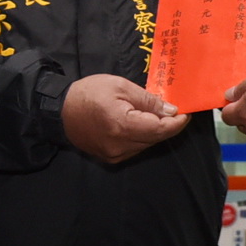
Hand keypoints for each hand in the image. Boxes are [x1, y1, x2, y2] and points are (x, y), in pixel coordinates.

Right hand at [62, 74, 189, 162]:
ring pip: (147, 144)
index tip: (186, 112)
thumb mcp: (120, 86)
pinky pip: (135, 148)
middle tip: (175, 110)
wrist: (59, 111)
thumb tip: (170, 110)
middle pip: (155, 138)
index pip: (160, 129)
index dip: (177, 122)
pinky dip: (142, 136)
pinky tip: (141, 124)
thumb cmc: (89, 93)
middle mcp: (120, 146)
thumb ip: (148, 100)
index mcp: (123, 126)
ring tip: (157, 114)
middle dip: (168, 125)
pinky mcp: (110, 158)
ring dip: (155, 131)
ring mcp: (115, 155)